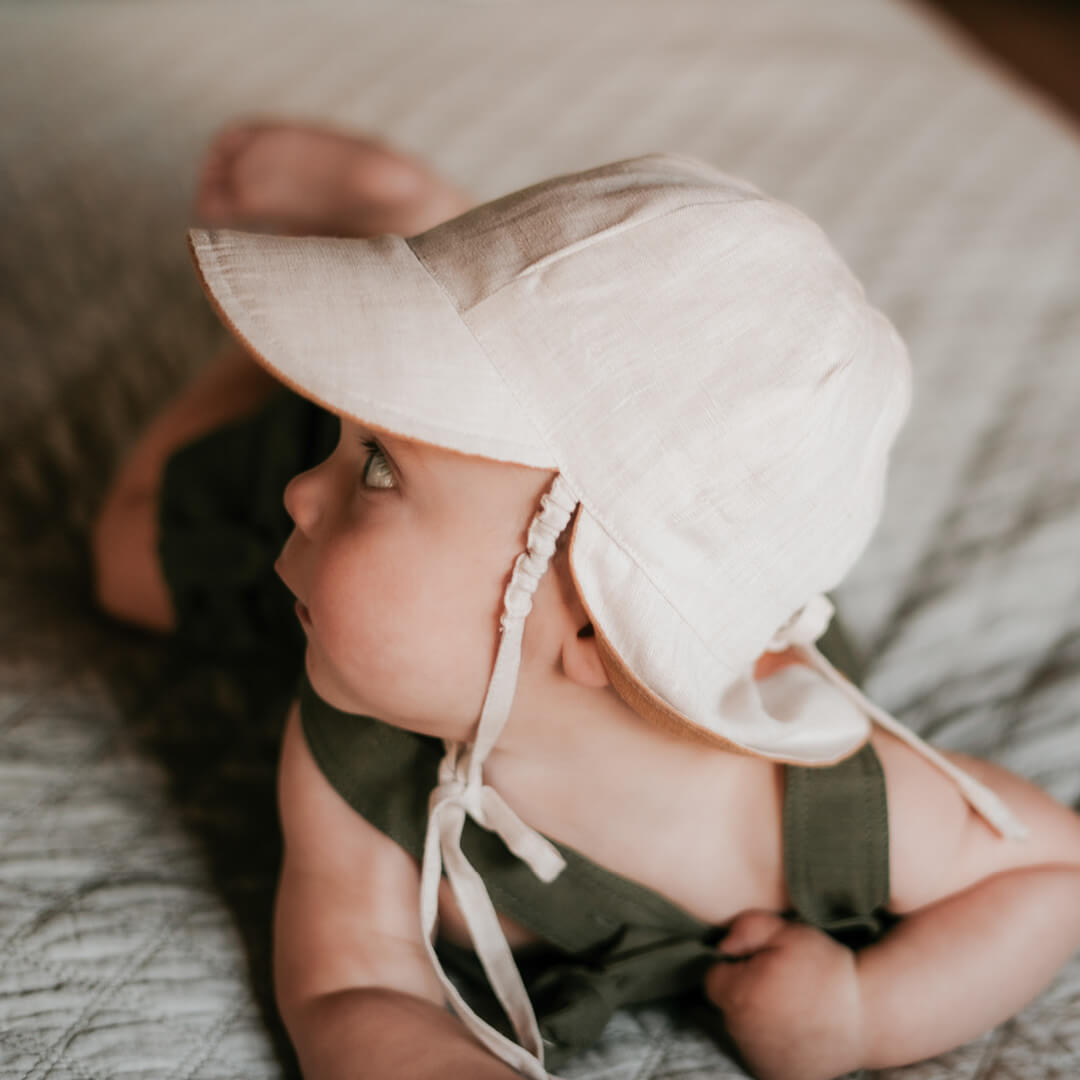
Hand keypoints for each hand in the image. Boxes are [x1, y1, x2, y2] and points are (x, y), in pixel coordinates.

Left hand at [704, 912, 865, 1079]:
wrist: (869, 1014)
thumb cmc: (827, 969)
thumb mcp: (788, 932)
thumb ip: (747, 929)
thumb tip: (721, 945)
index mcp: (740, 995)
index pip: (713, 978)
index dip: (734, 967)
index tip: (759, 963)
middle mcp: (743, 1033)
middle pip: (726, 1007)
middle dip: (744, 992)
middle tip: (778, 983)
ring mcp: (760, 1059)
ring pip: (742, 1032)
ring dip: (756, 1020)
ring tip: (790, 1007)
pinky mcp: (777, 1076)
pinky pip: (760, 1055)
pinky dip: (771, 1044)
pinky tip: (794, 1029)